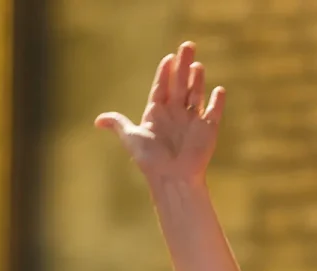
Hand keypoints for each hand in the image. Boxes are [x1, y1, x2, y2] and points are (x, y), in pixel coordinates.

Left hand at [95, 42, 222, 183]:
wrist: (171, 179)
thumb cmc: (150, 161)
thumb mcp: (132, 139)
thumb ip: (119, 124)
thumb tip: (97, 121)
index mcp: (157, 112)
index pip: (162, 86)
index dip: (165, 72)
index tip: (168, 58)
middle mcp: (175, 113)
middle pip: (180, 84)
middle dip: (183, 65)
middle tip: (187, 45)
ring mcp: (192, 120)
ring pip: (196, 94)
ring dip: (198, 80)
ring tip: (198, 65)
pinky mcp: (208, 129)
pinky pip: (214, 112)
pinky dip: (217, 102)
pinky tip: (219, 90)